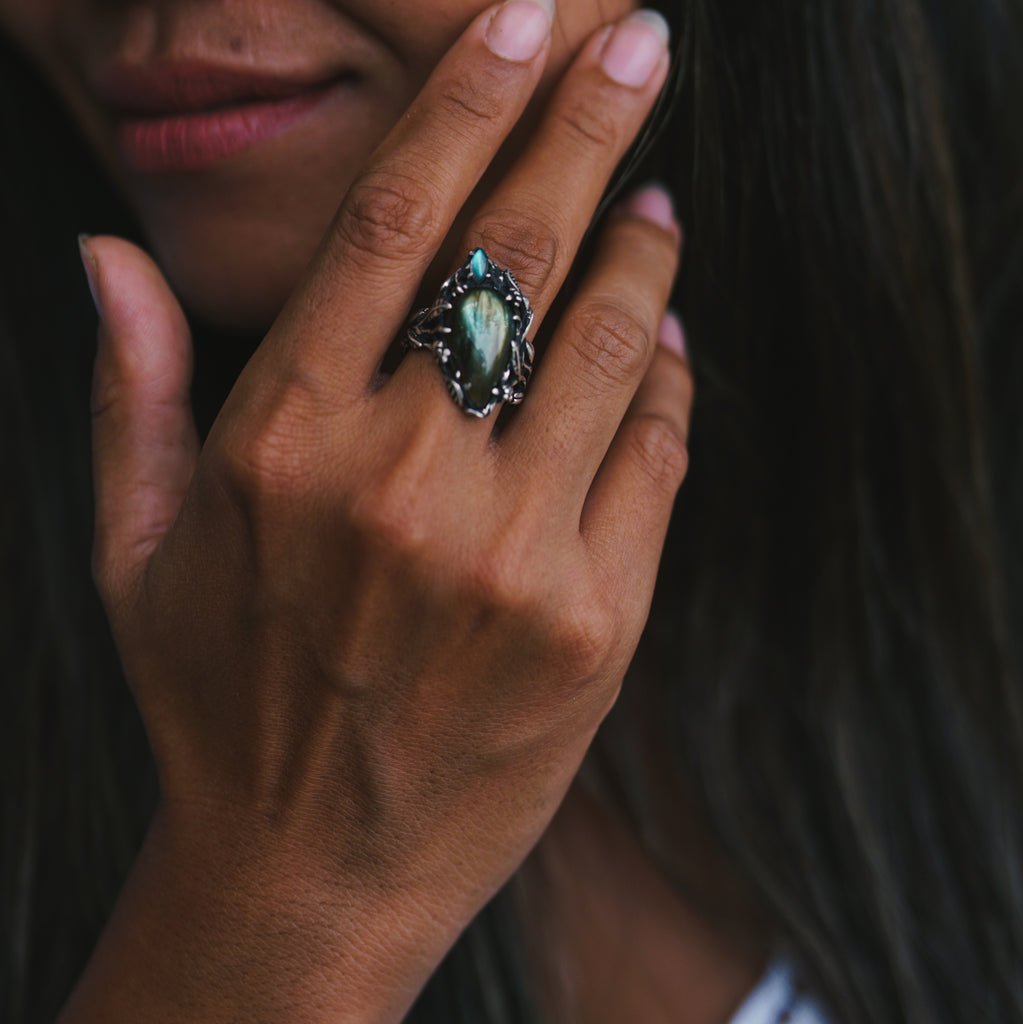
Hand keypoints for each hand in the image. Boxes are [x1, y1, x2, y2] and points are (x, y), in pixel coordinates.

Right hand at [74, 4, 690, 1019]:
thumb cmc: (221, 701)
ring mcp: (508, 558)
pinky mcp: (594, 625)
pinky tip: (665, 336)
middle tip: (638, 46)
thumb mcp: (136, 550)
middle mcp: (398, 484)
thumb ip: (131, 390)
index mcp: (280, 446)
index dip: (469, 104)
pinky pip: (657, 457)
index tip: (528, 24)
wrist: (313, 869)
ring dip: (645, 249)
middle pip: (516, 254)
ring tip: (657, 195)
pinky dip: (670, 380)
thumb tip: (105, 249)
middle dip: (587, 126)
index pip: (392, 224)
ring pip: (607, 345)